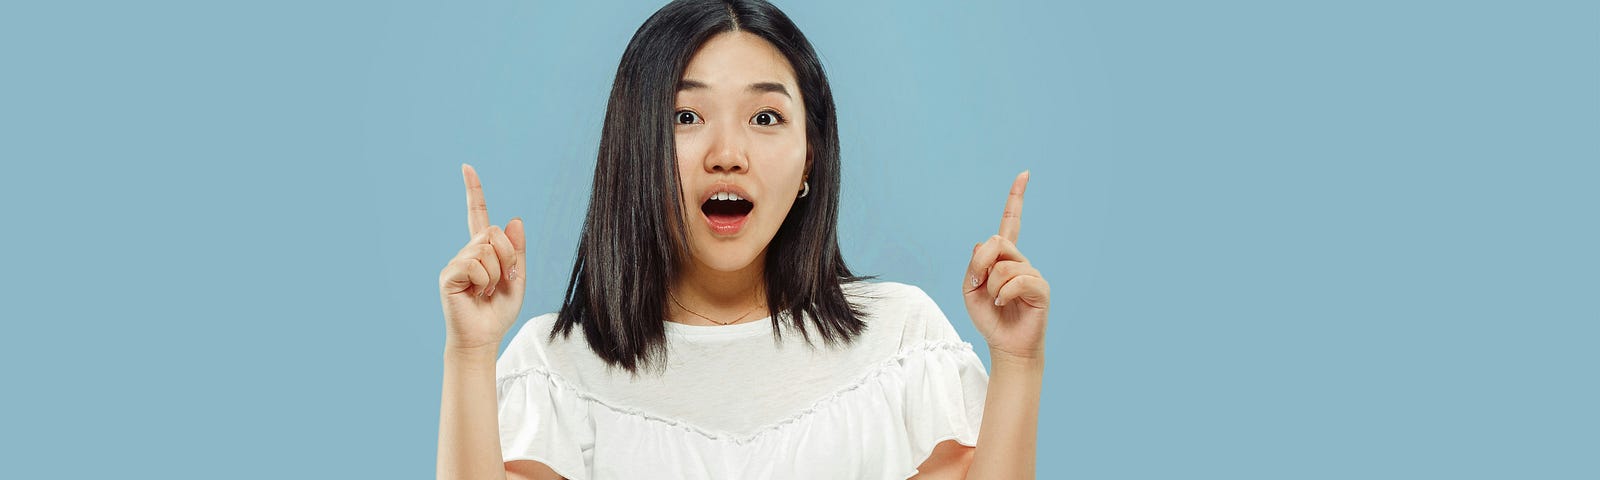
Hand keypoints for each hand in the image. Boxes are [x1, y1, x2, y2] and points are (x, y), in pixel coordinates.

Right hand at [438, 164, 527, 351]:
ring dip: (497, 273)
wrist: (484, 337)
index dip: (473, 191)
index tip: (467, 167)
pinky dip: (484, 281)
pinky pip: (474, 265)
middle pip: (493, 233)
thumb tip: (514, 219)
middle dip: (508, 257)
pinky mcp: (449, 275)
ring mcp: (456, 262)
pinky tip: (477, 294)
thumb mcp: (518, 278)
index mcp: (483, 250)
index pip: (477, 215)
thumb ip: (517, 250)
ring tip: (488, 291)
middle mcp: (467, 252)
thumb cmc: (498, 311)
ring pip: (486, 249)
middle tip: (503, 282)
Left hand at [963, 171, 1050, 360]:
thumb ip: (974, 265)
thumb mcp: (970, 289)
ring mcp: (1032, 273)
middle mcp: (1021, 261)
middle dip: (981, 263)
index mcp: (1004, 258)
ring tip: (996, 300)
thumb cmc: (990, 317)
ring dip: (991, 285)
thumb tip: (985, 243)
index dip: (1017, 197)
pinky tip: (1004, 303)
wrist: (1005, 344)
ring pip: (1004, 264)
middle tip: (977, 283)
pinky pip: (1018, 280)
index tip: (1025, 174)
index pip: (1010, 222)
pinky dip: (1004, 293)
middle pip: (998, 241)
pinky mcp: (1041, 288)